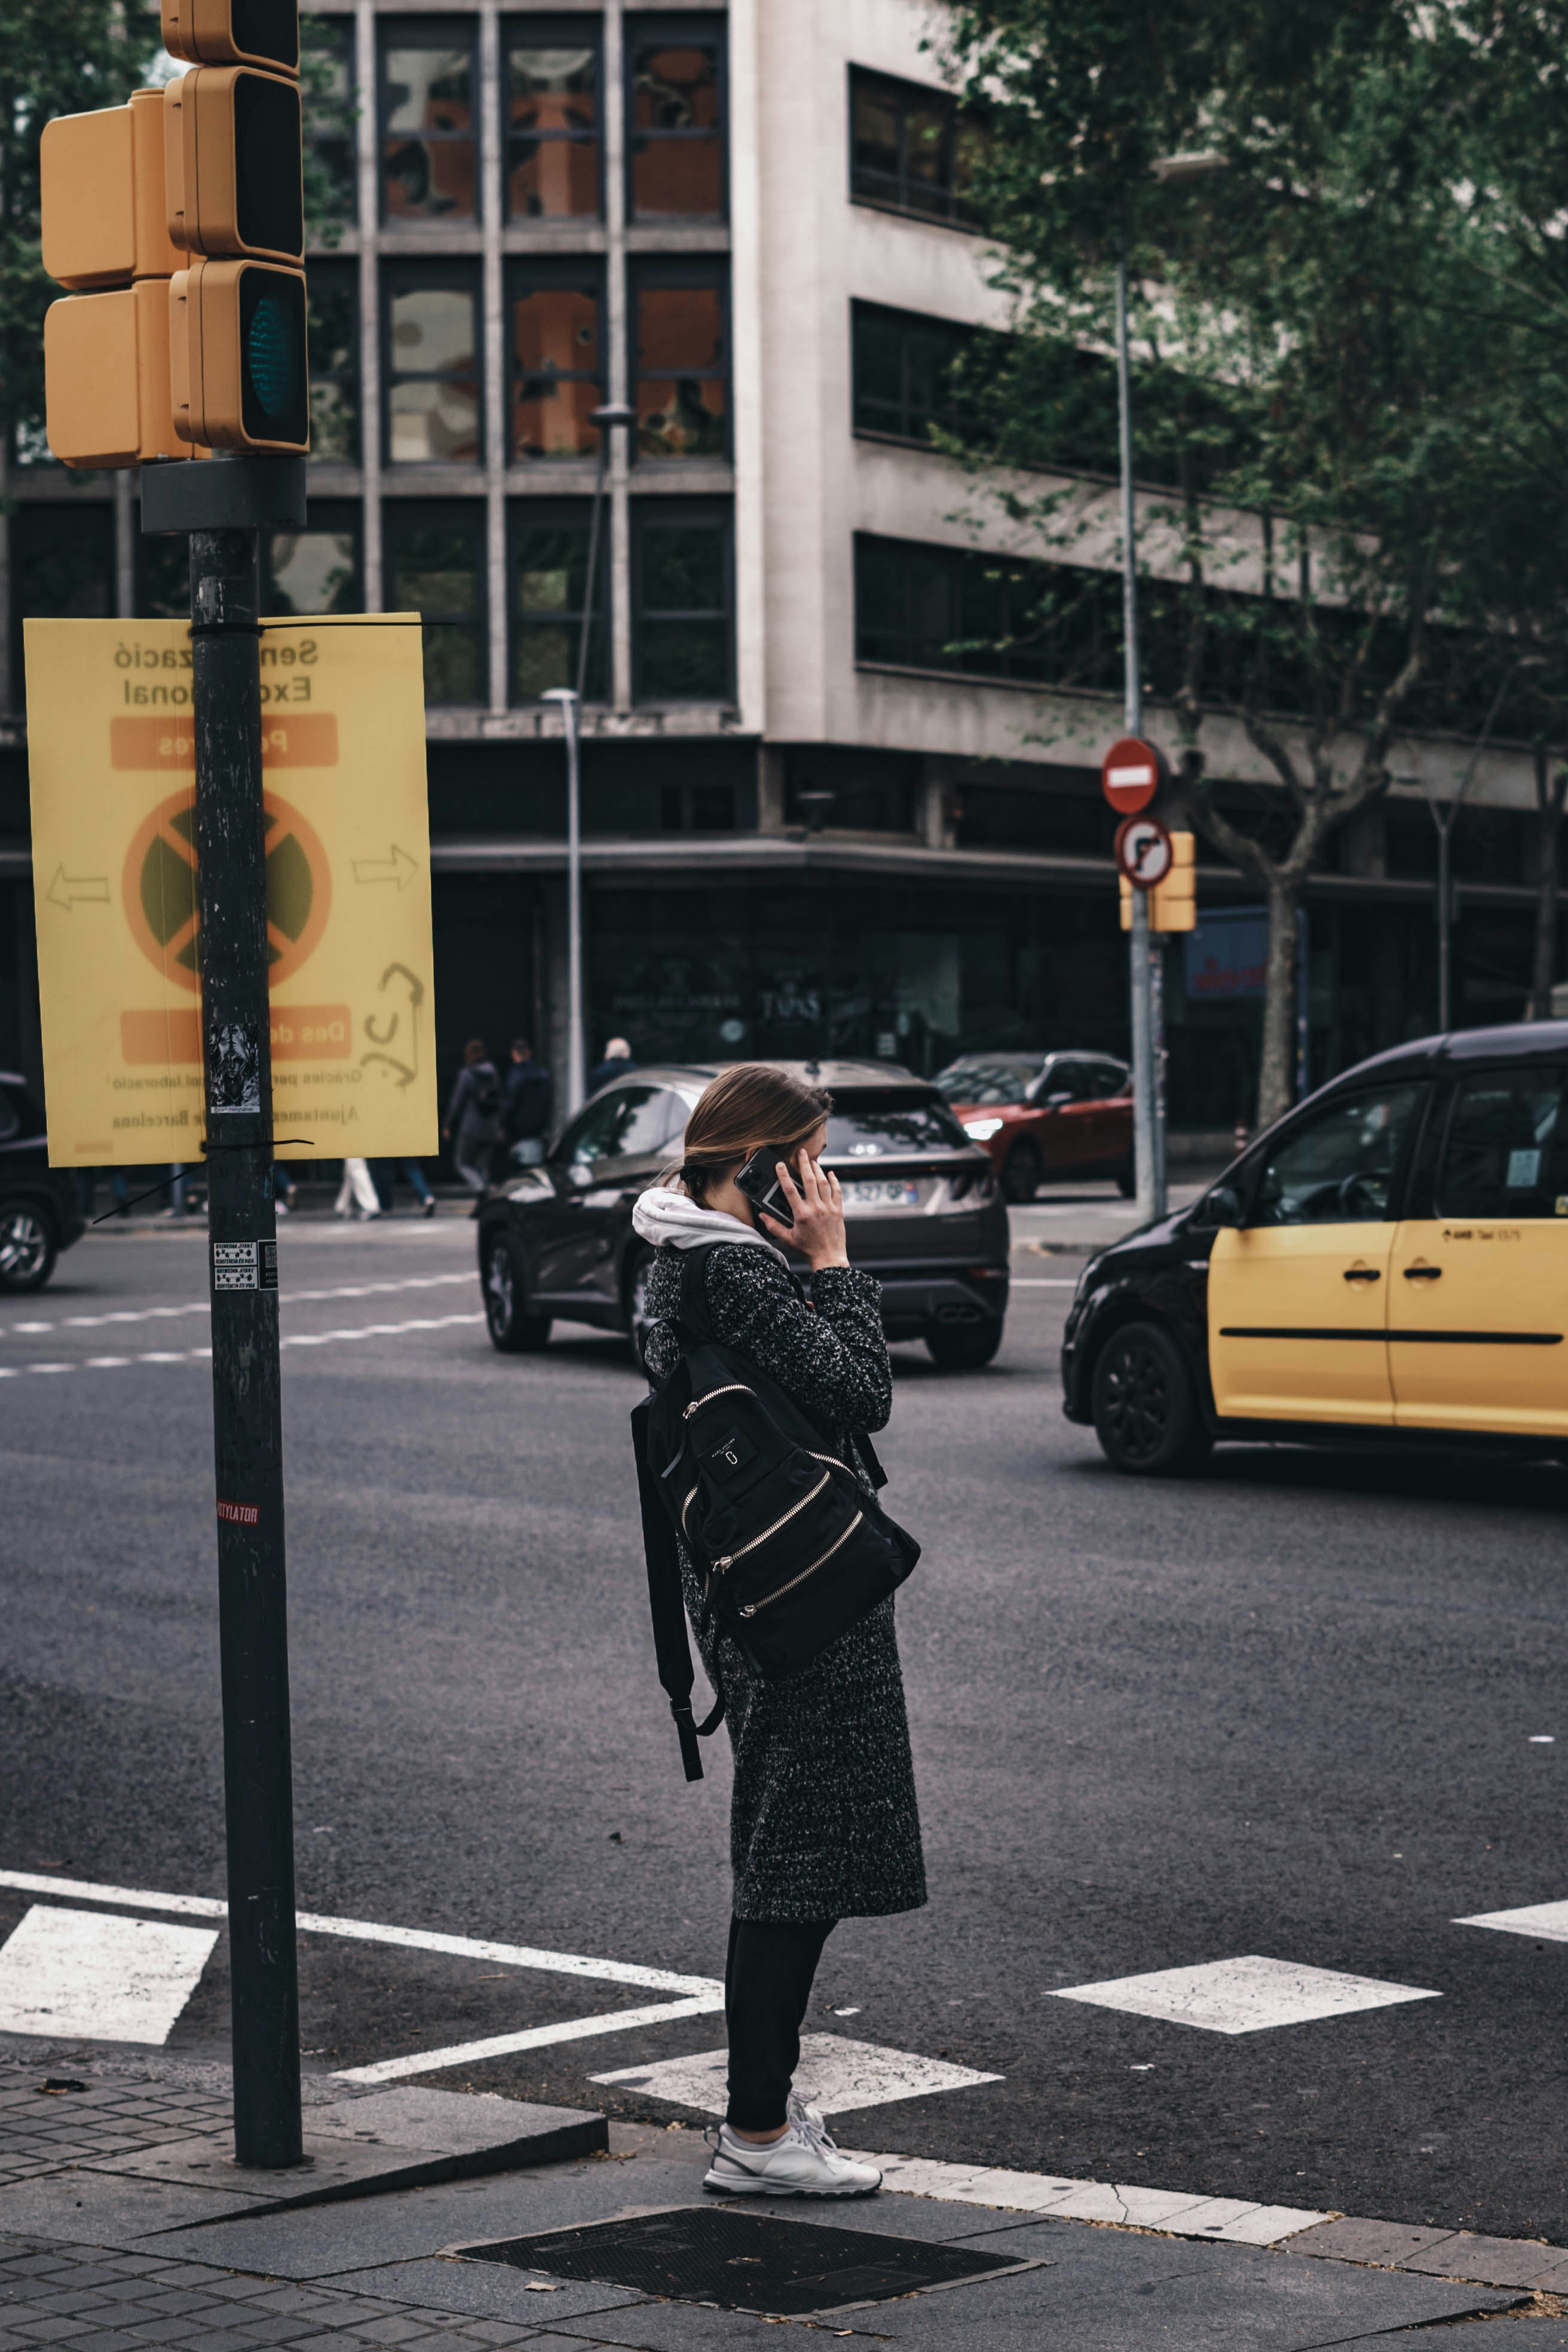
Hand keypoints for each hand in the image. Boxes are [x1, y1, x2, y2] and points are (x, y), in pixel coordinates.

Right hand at [762, 1153, 847, 1269]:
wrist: (829, 1258)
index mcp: (801, 1214)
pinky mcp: (838, 1210)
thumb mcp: (788, 1238)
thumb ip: (774, 1226)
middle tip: (802, 1152)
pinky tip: (830, 1174)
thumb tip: (762, 1215)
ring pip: (824, 1183)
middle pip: (809, 1180)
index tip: (780, 1165)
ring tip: (813, 1161)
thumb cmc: (808, 1249)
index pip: (790, 1190)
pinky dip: (834, 1181)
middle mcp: (816, 1208)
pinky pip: (837, 1191)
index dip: (784, 1176)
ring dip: (818, 1170)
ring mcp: (829, 1208)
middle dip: (804, 1164)